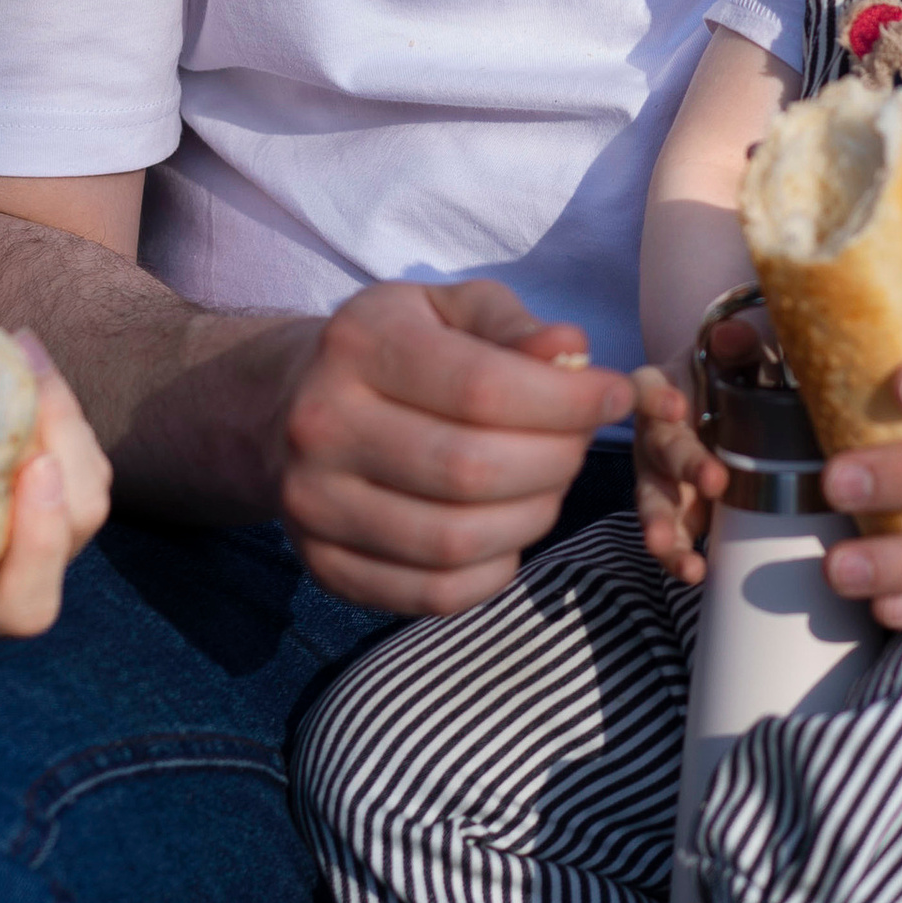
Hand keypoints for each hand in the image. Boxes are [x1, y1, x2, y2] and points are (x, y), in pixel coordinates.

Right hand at [0, 338, 112, 647]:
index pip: (22, 603)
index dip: (42, 542)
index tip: (36, 464)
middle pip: (72, 534)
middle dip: (67, 453)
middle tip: (32, 378)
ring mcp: (12, 535)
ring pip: (81, 489)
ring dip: (65, 420)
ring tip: (23, 353)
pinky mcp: (20, 488)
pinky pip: (63, 452)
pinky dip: (50, 404)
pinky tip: (18, 353)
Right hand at [275, 280, 633, 617]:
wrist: (285, 406)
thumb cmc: (394, 348)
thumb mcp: (448, 309)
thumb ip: (512, 325)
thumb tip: (572, 352)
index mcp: (358, 345)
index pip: (483, 388)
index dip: (568, 401)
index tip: (616, 395)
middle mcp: (323, 426)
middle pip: (471, 470)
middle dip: (556, 461)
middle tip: (579, 444)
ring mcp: (315, 505)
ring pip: (454, 540)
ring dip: (531, 518)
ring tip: (548, 485)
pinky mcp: (324, 567)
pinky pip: (432, 593)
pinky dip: (492, 572)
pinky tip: (506, 532)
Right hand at [632, 365, 721, 584]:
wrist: (719, 409)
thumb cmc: (726, 376)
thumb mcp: (737, 354)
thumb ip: (737, 344)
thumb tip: (732, 336)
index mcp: (656, 390)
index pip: (643, 387)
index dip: (654, 396)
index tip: (676, 404)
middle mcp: (650, 435)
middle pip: (657, 450)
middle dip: (682, 466)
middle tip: (714, 481)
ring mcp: (657, 478)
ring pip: (653, 502)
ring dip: (663, 526)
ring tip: (674, 549)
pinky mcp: (674, 512)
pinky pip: (670, 536)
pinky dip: (678, 556)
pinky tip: (695, 573)